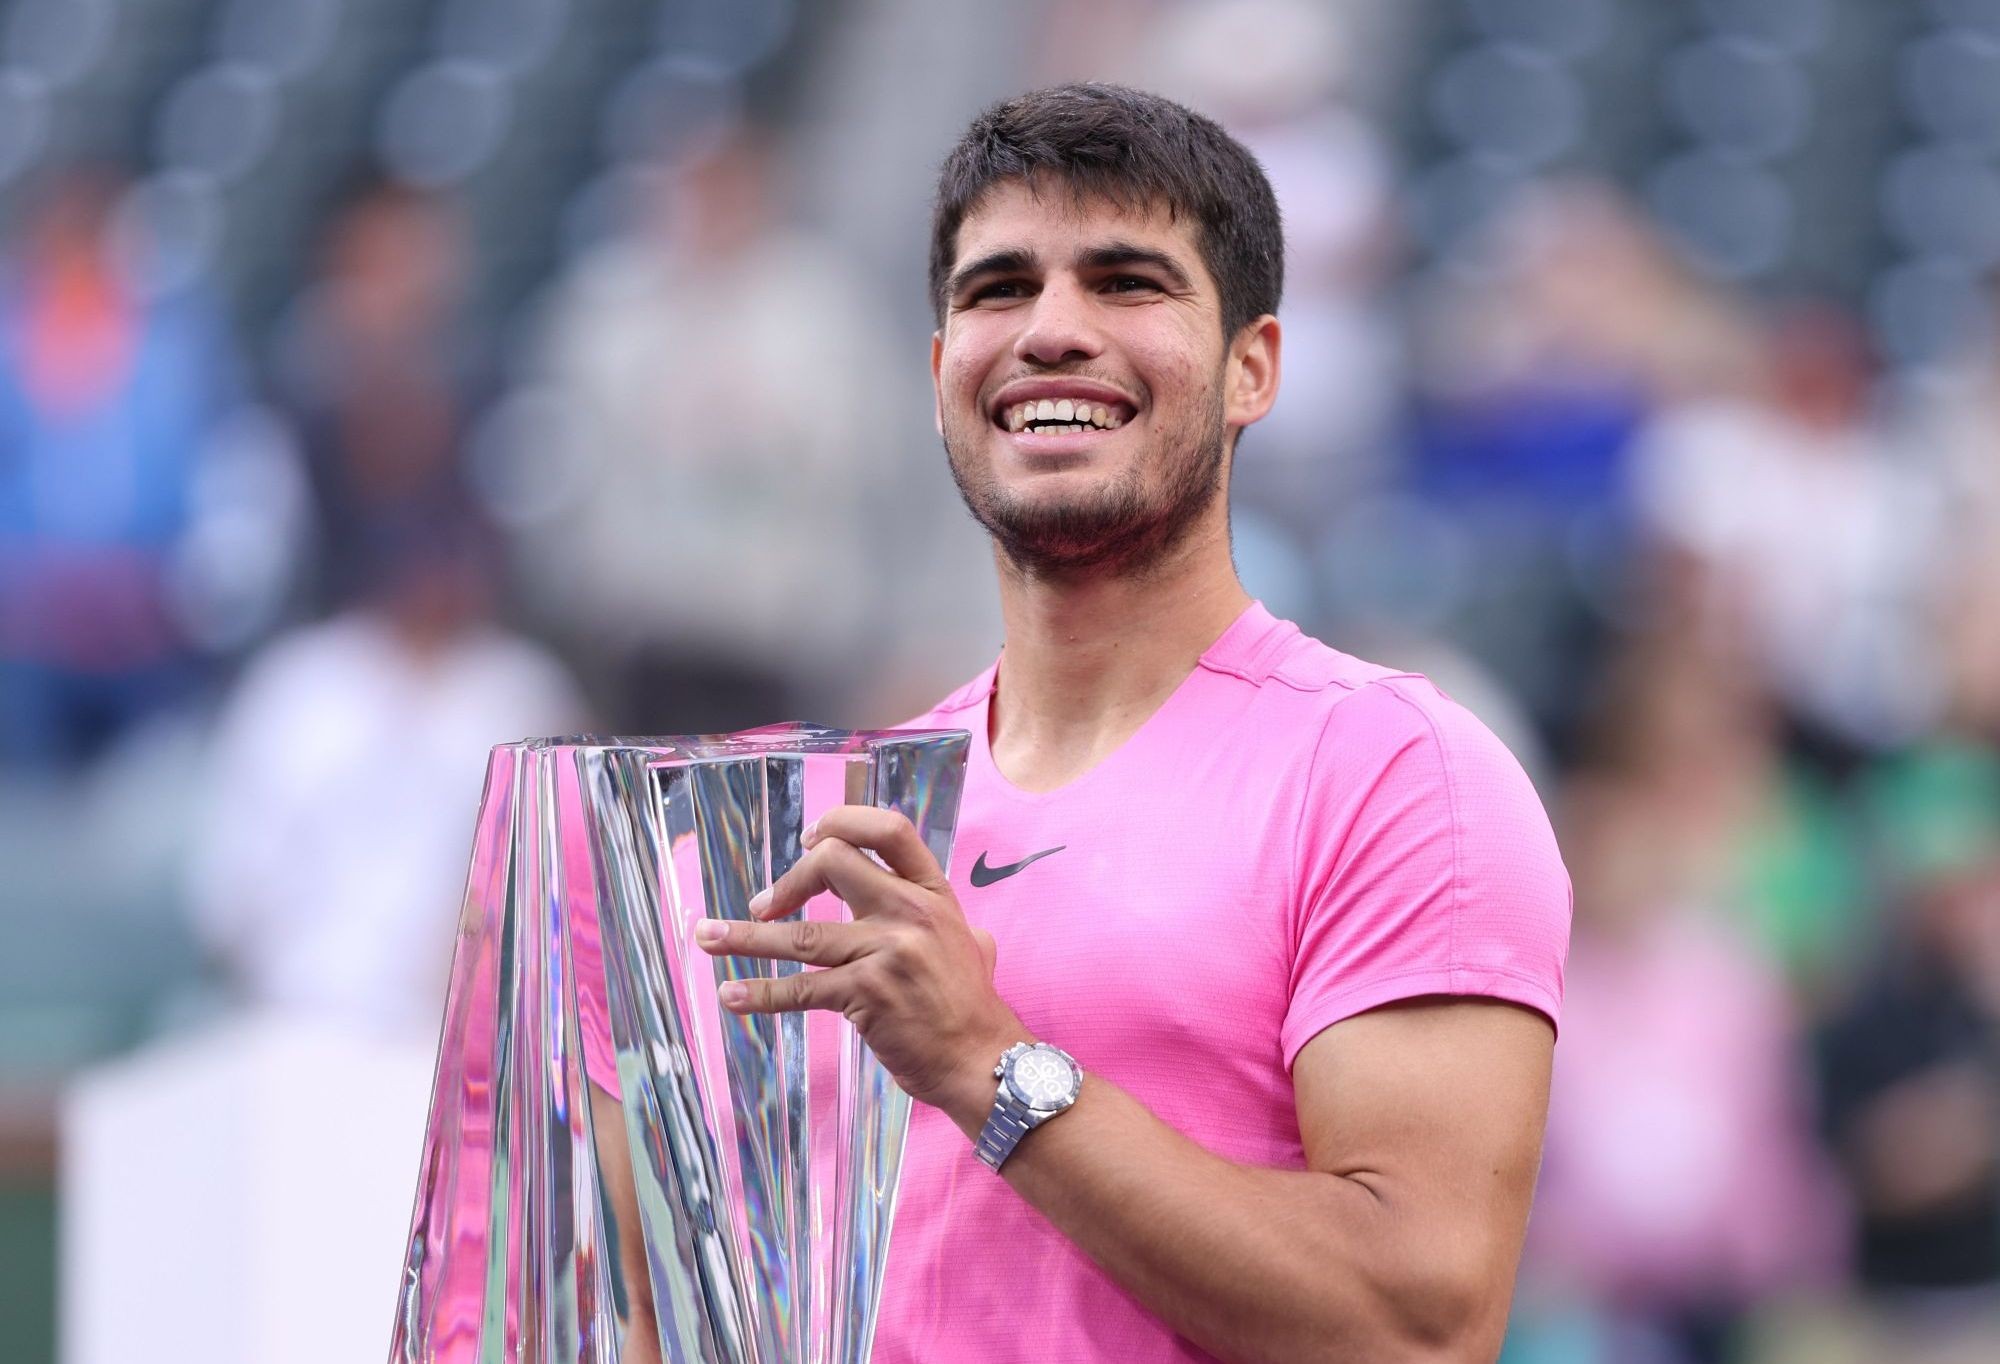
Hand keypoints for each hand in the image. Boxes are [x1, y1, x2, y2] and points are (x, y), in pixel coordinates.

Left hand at [692, 805, 1027, 1123]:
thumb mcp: (972, 946)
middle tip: (763, 906)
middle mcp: (910, 912)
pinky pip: (800, 988)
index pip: (888, 831)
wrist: (984, 1062)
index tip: (810, 838)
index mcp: (933, 894)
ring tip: (704, 936)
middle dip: (788, 881)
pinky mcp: (866, 994)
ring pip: (800, 933)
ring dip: (745, 936)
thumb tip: (958, 926)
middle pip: (833, 863)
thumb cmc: (972, 1009)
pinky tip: (731, 995)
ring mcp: (886, 951)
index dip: (842, 823)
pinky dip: (760, 993)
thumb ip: (951, 925)